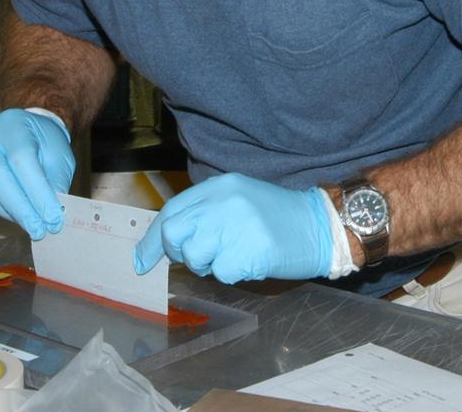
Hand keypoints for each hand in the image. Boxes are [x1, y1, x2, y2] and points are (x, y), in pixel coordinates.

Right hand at [0, 108, 73, 239]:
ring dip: (5, 210)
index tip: (52, 219)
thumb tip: (52, 214)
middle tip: (38, 230)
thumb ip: (55, 181)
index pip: (23, 160)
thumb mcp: (59, 155)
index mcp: (15, 126)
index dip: (37, 193)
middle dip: (19, 208)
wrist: (24, 127)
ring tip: (26, 222)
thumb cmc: (44, 142)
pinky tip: (9, 211)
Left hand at [133, 173, 332, 283]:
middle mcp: (222, 202)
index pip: (172, 211)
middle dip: (177, 252)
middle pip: (174, 232)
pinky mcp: (246, 251)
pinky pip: (220, 274)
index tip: (141, 260)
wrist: (320, 225)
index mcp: (219, 187)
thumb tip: (170, 240)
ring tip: (232, 256)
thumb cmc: (278, 217)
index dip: (153, 239)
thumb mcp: (239, 199)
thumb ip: (206, 212)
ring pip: (193, 256)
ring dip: (207, 265)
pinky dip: (231, 274)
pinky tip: (250, 262)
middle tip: (199, 258)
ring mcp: (233, 225)